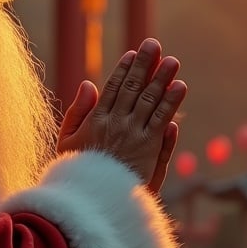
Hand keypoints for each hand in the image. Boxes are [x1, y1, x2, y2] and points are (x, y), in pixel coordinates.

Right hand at [57, 39, 186, 193]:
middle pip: (134, 88)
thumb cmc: (78, 174)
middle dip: (145, 64)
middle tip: (155, 45)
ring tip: (173, 62)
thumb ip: (78, 112)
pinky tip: (179, 88)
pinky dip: (171, 102)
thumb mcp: (67, 142)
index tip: (133, 53)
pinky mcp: (150, 148)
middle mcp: (116, 123)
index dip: (124, 69)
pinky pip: (162, 120)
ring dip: (163, 78)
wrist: (94, 203)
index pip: (113, 87)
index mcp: (96, 120)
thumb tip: (89, 83)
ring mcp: (134, 135)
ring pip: (151, 100)